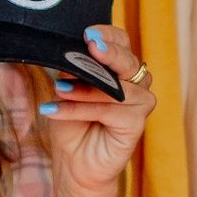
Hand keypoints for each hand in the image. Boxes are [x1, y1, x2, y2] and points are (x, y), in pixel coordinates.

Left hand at [39, 24, 154, 196]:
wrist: (74, 163)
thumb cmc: (72, 124)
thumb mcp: (66, 90)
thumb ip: (73, 71)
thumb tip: (71, 54)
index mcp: (119, 68)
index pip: (121, 41)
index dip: (108, 34)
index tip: (88, 33)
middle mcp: (135, 82)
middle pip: (126, 60)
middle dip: (108, 52)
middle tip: (90, 46)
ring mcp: (140, 102)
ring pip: (116, 87)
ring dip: (84, 88)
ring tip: (58, 90)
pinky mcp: (137, 123)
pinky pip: (110, 110)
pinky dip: (81, 109)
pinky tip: (56, 109)